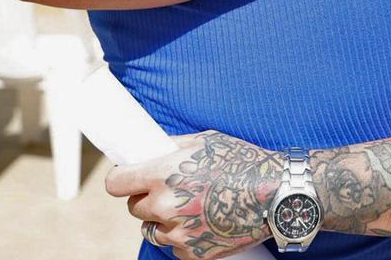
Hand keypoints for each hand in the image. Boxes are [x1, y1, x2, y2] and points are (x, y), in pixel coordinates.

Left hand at [105, 131, 283, 259]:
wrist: (274, 193)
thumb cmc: (242, 161)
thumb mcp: (204, 141)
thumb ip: (171, 147)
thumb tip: (148, 150)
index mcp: (164, 174)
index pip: (116, 183)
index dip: (122, 178)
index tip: (129, 177)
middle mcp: (165, 206)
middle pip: (133, 207)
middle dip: (148, 197)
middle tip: (171, 188)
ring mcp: (178, 233)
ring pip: (150, 229)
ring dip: (162, 219)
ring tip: (190, 205)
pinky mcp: (192, 253)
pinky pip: (173, 245)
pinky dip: (183, 235)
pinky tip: (204, 219)